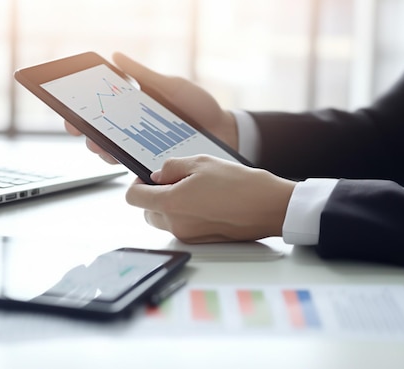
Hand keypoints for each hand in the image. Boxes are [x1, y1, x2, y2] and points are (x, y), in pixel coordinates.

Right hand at [65, 53, 237, 162]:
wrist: (225, 130)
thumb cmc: (199, 106)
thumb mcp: (172, 86)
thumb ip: (144, 75)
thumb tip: (115, 57)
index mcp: (133, 110)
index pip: (101, 111)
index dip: (81, 112)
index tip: (70, 111)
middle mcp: (133, 131)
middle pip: (100, 135)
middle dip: (86, 133)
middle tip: (81, 130)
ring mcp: (143, 149)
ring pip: (112, 153)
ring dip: (101, 150)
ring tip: (99, 145)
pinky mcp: (154, 164)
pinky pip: (134, 165)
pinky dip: (124, 162)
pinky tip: (120, 158)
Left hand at [126, 155, 295, 243]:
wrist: (268, 207)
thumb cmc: (239, 184)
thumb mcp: (201, 162)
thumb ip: (171, 167)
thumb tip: (157, 175)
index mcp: (171, 203)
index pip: (134, 198)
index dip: (137, 184)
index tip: (147, 176)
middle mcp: (176, 224)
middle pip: (146, 212)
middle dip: (153, 196)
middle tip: (173, 180)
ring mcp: (188, 236)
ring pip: (163, 220)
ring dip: (168, 206)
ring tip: (193, 189)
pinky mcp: (201, 241)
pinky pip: (181, 227)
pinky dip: (184, 215)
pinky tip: (205, 201)